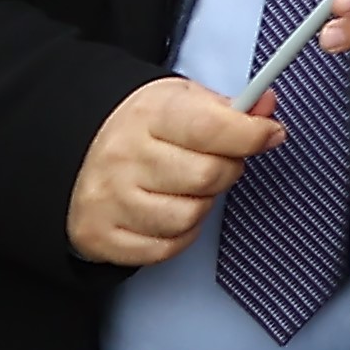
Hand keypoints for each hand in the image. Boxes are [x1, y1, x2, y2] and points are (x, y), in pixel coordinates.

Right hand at [65, 76, 276, 264]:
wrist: (81, 152)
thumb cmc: (143, 128)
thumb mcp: (185, 101)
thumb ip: (231, 108)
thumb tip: (266, 111)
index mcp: (148, 115)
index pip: (211, 127)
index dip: (251, 134)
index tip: (268, 135)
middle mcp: (123, 157)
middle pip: (207, 176)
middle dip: (228, 170)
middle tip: (219, 163)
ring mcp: (108, 200)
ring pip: (189, 217)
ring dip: (203, 205)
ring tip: (189, 188)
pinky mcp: (100, 236)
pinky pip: (165, 248)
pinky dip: (180, 234)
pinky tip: (171, 210)